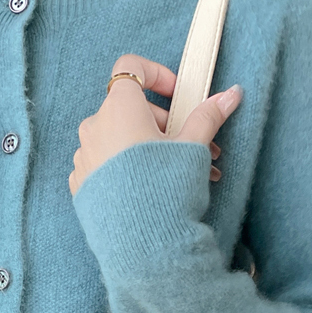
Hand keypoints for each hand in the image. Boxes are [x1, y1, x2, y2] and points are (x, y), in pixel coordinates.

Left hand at [68, 52, 242, 196]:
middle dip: (164, 122)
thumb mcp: (193, 148)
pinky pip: (105, 163)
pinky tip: (148, 188)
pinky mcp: (81, 183)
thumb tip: (231, 93)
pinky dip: (126, 167)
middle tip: (192, 146)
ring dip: (147, 147)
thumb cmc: (164, 189)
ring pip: (118, 138)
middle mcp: (94, 126)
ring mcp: (84, 156)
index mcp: (119, 108)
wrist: (140, 244)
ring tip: (177, 174)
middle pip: (130, 108)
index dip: (157, 75)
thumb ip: (208, 116)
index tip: (178, 96)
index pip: (130, 68)